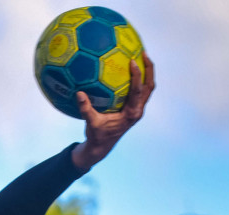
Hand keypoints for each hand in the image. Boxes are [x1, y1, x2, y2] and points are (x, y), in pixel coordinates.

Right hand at [72, 54, 155, 170]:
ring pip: (146, 88)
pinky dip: (137, 78)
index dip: (137, 76)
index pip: (137, 92)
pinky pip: (138, 89)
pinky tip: (128, 66)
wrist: (101, 147)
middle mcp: (137, 110)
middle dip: (149, 69)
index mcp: (131, 114)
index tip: (132, 62)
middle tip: (143, 52)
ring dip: (146, 72)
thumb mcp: (91, 123)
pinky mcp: (133, 107)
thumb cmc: (97, 136)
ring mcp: (137, 109)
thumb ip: (86, 109)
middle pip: (149, 87)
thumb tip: (79, 93)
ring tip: (140, 55)